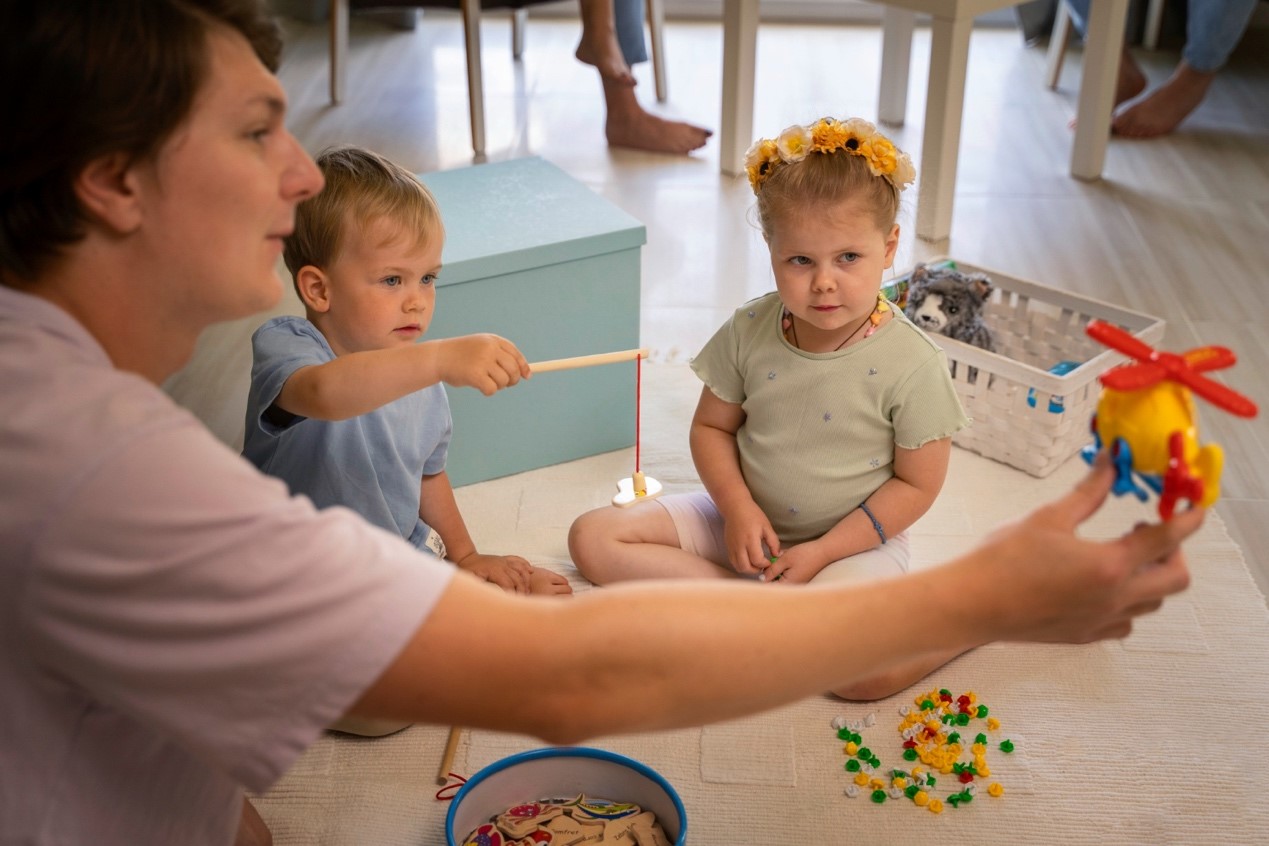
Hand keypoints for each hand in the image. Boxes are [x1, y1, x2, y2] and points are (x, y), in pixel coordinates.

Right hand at [437, 335, 529, 395]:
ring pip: (504, 381)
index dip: (523, 367)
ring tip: (486, 381)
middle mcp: (489, 348)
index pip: (515, 354)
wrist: (438, 357)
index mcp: (493, 340)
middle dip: (512, 380)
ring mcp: (482, 361)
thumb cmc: (462, 355)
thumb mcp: (482, 348)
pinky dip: (488, 391)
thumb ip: (501, 357)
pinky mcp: (475, 374)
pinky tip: (479, 386)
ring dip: (498, 386)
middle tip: (505, 384)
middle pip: (513, 369)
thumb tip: (525, 374)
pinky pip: (492, 389)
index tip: (526, 376)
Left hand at [455, 552, 533, 593]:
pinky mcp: (505, 558)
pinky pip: (519, 560)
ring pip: (522, 568)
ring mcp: (504, 560)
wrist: (467, 558)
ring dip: (526, 579)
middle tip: (523, 600)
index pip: (508, 584)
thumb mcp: (471, 580)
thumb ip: (481, 588)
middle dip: (522, 590)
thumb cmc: (468, 571)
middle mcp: (502, 564)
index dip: (512, 594)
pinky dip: (526, 565)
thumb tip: (490, 596)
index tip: (514, 603)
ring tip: (528, 590)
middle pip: (518, 578)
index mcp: (494, 571)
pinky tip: (531, 571)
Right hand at [720, 501, 781, 575]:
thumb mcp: (766, 526)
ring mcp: (732, 547)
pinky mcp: (728, 547)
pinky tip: (748, 558)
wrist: (735, 507)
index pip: (757, 560)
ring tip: (755, 563)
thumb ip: (773, 542)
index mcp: (750, 539)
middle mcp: (739, 545)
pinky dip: (741, 564)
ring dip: (748, 568)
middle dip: (756, 570)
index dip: (765, 564)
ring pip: (738, 566)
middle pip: (745, 567)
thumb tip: (777, 555)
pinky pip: (733, 561)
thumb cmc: (752, 515)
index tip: (770, 561)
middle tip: (762, 565)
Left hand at [759, 542, 827, 584]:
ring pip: (781, 576)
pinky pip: (788, 573)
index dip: (764, 577)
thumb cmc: (805, 555)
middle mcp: (793, 586)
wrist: (824, 551)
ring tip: (784, 557)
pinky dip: (786, 565)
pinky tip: (788, 557)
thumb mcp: (785, 560)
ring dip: (779, 567)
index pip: (770, 587)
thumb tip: (762, 579)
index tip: (764, 567)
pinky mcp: (800, 577)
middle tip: (776, 559)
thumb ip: (772, 570)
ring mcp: (797, 582)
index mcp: (788, 585)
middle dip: (772, 570)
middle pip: (775, 581)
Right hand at [969, 460, 1199, 644]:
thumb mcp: (1048, 518)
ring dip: (1150, 576)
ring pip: (1153, 603)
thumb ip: (1088, 492)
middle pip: (1175, 579)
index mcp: (1110, 565)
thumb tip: (1110, 463)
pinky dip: (1128, 602)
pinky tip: (1102, 586)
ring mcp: (1102, 621)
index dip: (1187, 519)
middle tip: (1148, 531)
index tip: (1196, 507)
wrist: (971, 604)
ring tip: (1122, 555)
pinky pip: (1126, 622)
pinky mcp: (1085, 635)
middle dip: (1173, 552)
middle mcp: (1115, 598)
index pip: (1166, 539)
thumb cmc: (1003, 559)